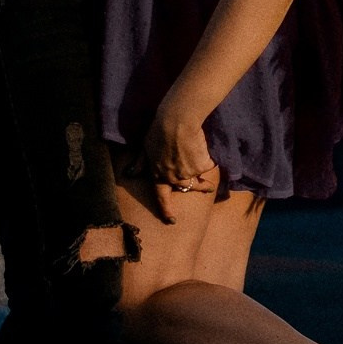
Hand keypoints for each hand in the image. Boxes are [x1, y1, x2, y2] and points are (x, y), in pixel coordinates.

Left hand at [141, 106, 218, 220]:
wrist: (177, 122)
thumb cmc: (158, 132)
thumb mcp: (145, 148)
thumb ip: (140, 163)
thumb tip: (130, 174)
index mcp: (158, 175)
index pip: (161, 198)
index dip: (166, 210)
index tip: (172, 220)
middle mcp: (173, 178)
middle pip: (188, 188)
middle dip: (199, 188)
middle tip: (207, 187)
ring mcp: (188, 174)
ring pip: (199, 177)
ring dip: (203, 170)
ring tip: (213, 170)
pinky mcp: (202, 166)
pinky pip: (208, 165)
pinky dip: (208, 159)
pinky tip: (204, 148)